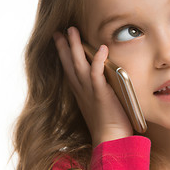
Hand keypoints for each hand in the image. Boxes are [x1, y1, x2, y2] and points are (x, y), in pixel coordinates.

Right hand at [53, 27, 132, 147]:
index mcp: (81, 92)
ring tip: (71, 31)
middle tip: (59, 32)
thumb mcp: (99, 103)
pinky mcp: (101, 94)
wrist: (110, 138)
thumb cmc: (108, 123)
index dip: (63, 55)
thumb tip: (104, 78)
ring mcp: (90, 91)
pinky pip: (97, 74)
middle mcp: (82, 90)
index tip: (59, 41)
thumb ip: (98, 90)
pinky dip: (98, 61)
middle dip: (64, 46)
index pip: (70, 69)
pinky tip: (102, 48)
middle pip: (70, 64)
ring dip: (74, 47)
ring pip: (79, 65)